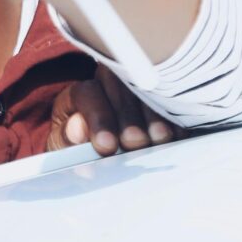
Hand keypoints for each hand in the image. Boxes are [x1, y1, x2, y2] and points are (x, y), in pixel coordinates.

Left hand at [47, 71, 175, 155]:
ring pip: (146, 88)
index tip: (107, 145)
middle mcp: (107, 84)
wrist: (96, 157)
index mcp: (79, 95)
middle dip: (129, 116)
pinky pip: (169, 97)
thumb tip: (78, 127)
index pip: (87, 93)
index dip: (98, 118)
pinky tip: (176, 134)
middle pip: (119, 86)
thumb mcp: (65, 149)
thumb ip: (67, 138)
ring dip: (154, 113)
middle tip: (135, 142)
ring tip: (159, 139)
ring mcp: (136, 87)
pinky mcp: (159, 97)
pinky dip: (174, 116)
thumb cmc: (77, 152)